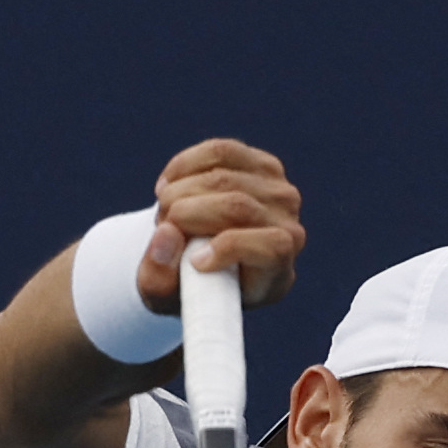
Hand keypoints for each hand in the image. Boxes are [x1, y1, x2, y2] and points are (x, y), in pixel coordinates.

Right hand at [135, 137, 304, 316]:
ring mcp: (280, 193)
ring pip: (223, 177)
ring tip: (164, 211)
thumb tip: (167, 232)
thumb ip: (159, 278)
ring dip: (178, 191)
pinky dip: (183, 166)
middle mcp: (289, 229)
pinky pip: (220, 151)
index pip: (273, 248)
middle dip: (185, 213)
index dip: (230, 248)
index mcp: (277, 271)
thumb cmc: (188, 284)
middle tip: (161, 227)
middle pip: (237, 207)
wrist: (202, 258)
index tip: (195, 261)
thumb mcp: (165, 295)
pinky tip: (167, 185)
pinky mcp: (263, 165)